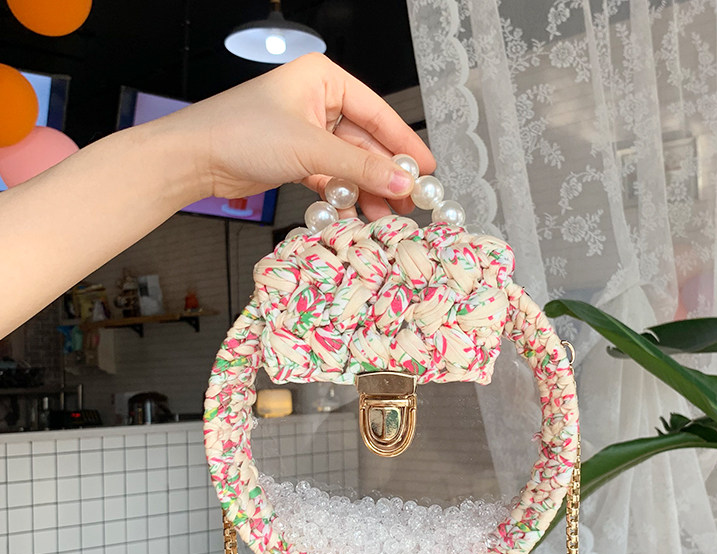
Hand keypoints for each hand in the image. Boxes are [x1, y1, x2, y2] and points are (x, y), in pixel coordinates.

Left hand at [165, 53, 435, 219]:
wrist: (195, 159)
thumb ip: (361, 167)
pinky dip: (345, 194)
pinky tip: (360, 213)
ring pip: (350, 164)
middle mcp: (318, 102)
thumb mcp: (310, 148)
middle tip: (411, 202)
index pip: (377, 113)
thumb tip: (403, 182)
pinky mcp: (297, 159)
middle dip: (386, 174)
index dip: (404, 144)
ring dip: (368, 190)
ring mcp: (307, 132)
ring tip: (388, 216)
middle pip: (366, 142)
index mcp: (324, 80)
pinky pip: (332, 177)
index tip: (428, 170)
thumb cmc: (243, 134)